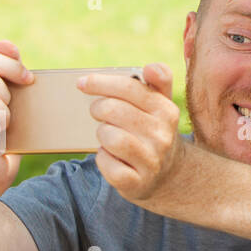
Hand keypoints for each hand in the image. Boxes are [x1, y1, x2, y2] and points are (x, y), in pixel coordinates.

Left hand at [81, 63, 183, 204]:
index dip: (101, 82)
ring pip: (109, 137)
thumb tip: (151, 67)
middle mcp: (163, 136)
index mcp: (166, 111)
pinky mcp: (137, 182)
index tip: (83, 83)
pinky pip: (106, 164)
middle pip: (113, 110)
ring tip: (109, 137)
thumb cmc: (153, 130)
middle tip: (99, 113)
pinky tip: (111, 157)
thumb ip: (159, 79)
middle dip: (98, 109)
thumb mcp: (161, 104)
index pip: (130, 87)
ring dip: (102, 135)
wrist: (167, 174)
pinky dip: (102, 159)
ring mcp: (151, 161)